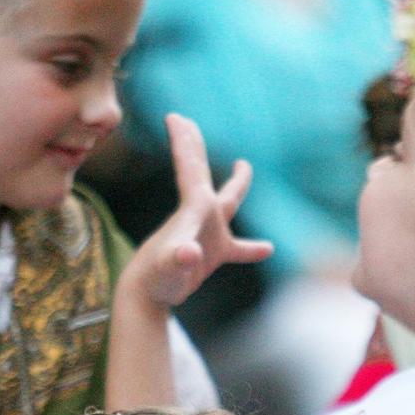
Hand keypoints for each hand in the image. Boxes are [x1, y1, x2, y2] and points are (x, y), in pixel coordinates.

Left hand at [120, 114, 274, 309]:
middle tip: (186, 120)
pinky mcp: (211, 256)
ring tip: (243, 165)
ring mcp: (206, 235)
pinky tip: (268, 249)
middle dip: (194, 148)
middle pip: (199, 174)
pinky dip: (251, 249)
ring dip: (235, 185)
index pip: (191, 170)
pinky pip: (237, 248)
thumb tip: (189, 253)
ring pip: (225, 203)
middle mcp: (198, 217)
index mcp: (192, 211)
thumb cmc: (157, 281)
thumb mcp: (169, 270)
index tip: (175, 117)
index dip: (185, 143)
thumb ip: (178, 259)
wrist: (146, 297)